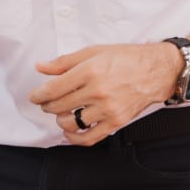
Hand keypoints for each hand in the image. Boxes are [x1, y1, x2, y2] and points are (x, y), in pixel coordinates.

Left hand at [28, 42, 181, 145]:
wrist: (155, 71)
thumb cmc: (125, 58)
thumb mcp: (93, 52)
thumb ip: (64, 62)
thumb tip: (41, 67)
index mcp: (90, 71)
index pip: (54, 89)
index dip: (39, 95)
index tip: (34, 96)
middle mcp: (98, 91)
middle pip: (59, 106)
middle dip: (47, 105)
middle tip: (46, 102)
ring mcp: (107, 109)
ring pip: (70, 122)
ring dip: (60, 119)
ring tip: (61, 112)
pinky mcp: (116, 122)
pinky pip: (89, 138)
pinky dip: (74, 137)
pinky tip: (70, 130)